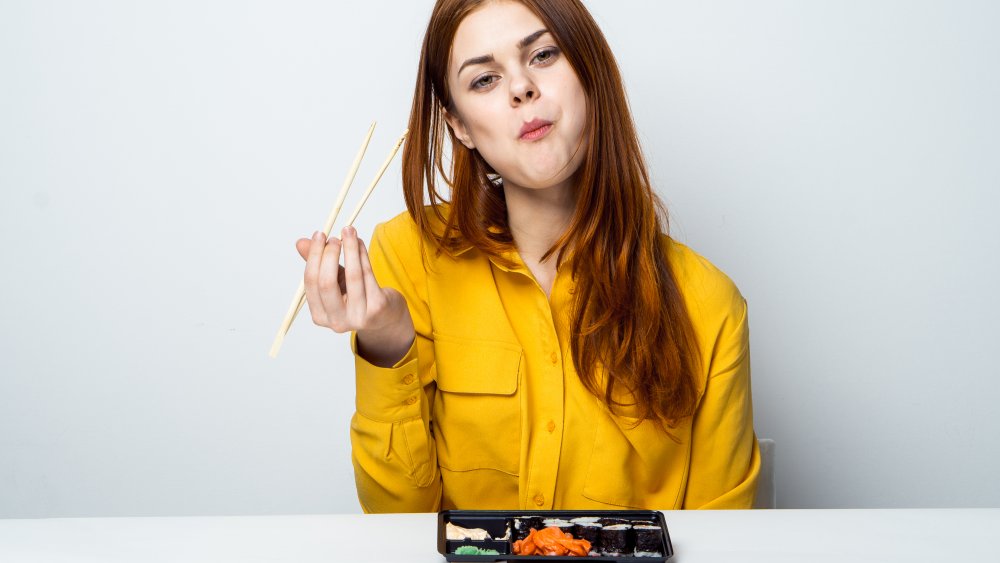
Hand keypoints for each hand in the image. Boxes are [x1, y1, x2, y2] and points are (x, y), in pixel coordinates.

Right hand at [296, 226, 413, 365]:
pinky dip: (362, 254)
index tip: (319, 235)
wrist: (385, 317)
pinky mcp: (377, 307)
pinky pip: (368, 275)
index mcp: (320, 316)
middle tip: (334, 236)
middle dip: (329, 254)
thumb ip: (318, 264)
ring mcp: (358, 316)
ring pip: (352, 276)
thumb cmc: (356, 297)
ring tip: (348, 231)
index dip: (314, 256)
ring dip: (349, 248)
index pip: (311, 283)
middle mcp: (337, 321)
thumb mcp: (335, 281)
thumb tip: (301, 243)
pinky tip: (360, 242)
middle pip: (326, 282)